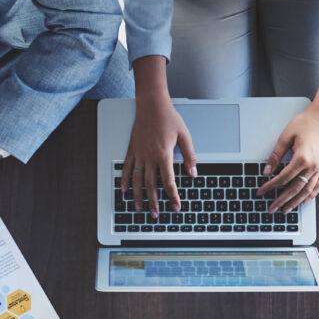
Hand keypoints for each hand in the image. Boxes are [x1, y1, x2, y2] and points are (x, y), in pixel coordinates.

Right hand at [122, 96, 195, 216]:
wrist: (151, 104)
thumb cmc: (168, 117)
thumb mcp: (184, 136)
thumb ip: (189, 156)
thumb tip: (193, 173)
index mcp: (164, 155)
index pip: (169, 181)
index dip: (173, 196)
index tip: (175, 206)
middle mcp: (149, 157)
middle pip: (151, 185)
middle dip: (154, 202)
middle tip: (155, 214)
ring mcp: (139, 154)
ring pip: (137, 180)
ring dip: (138, 196)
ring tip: (139, 208)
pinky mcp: (132, 149)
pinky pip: (127, 168)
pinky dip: (125, 181)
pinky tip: (125, 190)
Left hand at [258, 106, 318, 210]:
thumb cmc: (304, 123)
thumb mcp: (285, 137)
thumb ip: (275, 156)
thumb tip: (266, 171)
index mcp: (302, 158)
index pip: (283, 178)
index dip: (270, 186)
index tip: (261, 191)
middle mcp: (313, 165)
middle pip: (295, 188)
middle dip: (282, 200)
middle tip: (272, 208)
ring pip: (307, 190)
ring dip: (296, 202)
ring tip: (286, 210)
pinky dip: (311, 195)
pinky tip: (305, 201)